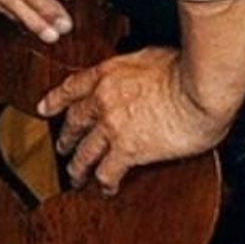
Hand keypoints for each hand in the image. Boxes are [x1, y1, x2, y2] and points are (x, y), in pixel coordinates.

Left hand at [38, 46, 235, 192]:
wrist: (200, 89)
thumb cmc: (187, 68)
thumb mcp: (149, 54)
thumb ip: (133, 64)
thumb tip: (137, 68)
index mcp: (106, 75)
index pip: (70, 88)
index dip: (54, 100)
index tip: (44, 108)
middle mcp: (102, 100)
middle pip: (74, 123)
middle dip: (65, 137)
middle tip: (61, 146)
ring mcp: (111, 126)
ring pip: (84, 152)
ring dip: (77, 167)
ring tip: (74, 176)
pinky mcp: (128, 150)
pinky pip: (107, 171)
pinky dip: (104, 183)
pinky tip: (105, 189)